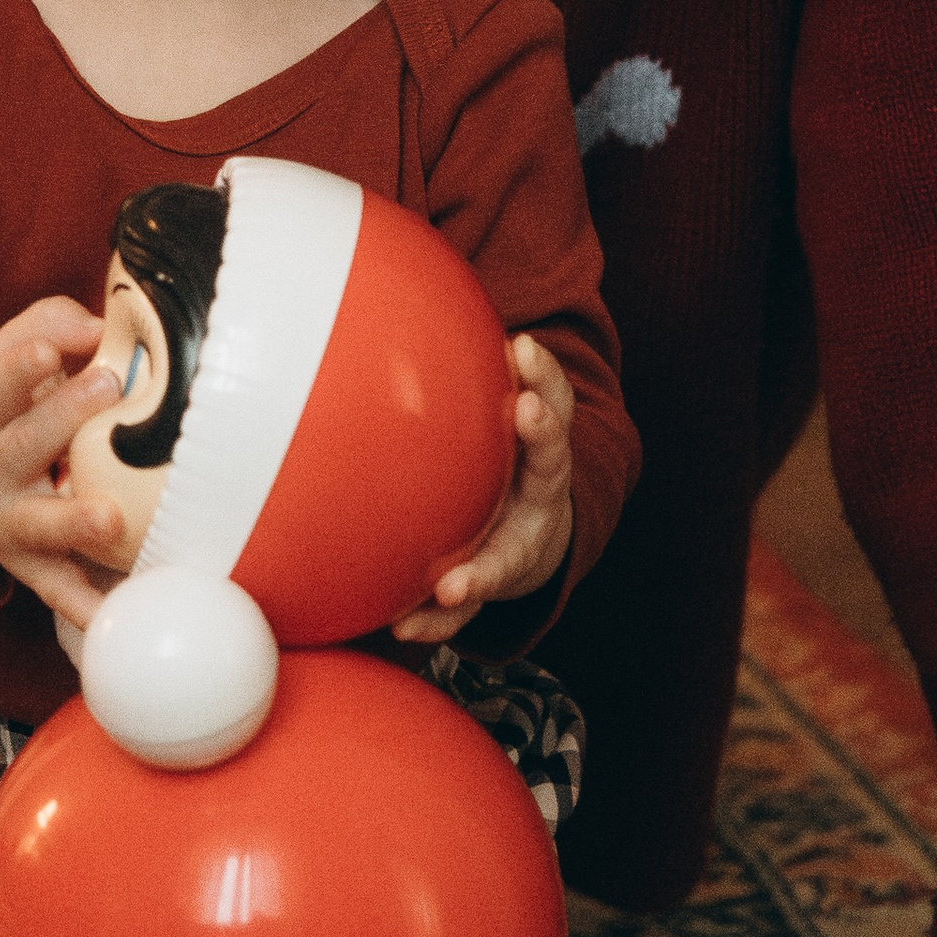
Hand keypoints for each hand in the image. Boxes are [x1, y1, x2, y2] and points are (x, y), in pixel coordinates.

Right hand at [0, 296, 126, 630]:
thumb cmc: (19, 409)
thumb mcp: (19, 356)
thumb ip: (50, 326)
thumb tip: (94, 325)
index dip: (22, 367)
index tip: (51, 351)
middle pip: (23, 445)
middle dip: (61, 418)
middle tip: (107, 386)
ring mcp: (13, 524)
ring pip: (40, 524)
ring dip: (73, 521)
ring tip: (110, 518)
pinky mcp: (36, 568)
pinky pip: (60, 591)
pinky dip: (83, 607)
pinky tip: (111, 616)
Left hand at [392, 331, 574, 643]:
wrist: (533, 538)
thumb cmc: (498, 463)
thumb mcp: (495, 425)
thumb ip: (462, 386)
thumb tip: (385, 310)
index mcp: (539, 445)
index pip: (550, 398)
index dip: (544, 373)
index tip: (523, 347)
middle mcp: (541, 489)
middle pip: (550, 461)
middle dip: (542, 433)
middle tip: (528, 410)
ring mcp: (523, 540)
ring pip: (509, 557)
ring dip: (482, 572)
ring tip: (452, 587)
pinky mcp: (495, 583)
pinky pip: (468, 604)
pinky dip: (437, 620)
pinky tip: (404, 625)